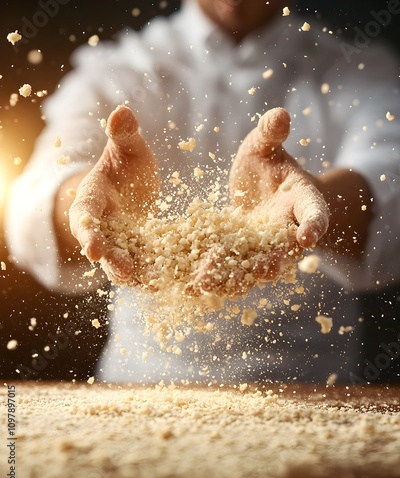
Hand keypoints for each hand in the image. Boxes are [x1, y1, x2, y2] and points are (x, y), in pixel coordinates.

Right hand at [69, 105, 159, 283]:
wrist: (133, 188)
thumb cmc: (125, 166)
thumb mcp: (127, 150)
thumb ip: (124, 136)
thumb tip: (121, 111)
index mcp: (91, 202)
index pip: (85, 219)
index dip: (88, 233)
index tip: (93, 247)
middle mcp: (103, 229)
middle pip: (103, 249)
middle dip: (111, 260)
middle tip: (125, 271)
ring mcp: (122, 244)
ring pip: (124, 264)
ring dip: (137, 274)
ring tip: (154, 282)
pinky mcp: (141, 254)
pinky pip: (147, 265)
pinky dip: (157, 272)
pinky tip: (175, 278)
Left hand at [188, 108, 329, 296]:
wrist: (259, 190)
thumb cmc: (267, 165)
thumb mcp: (265, 147)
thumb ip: (271, 135)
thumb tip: (279, 113)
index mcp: (301, 203)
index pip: (314, 213)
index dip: (315, 224)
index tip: (310, 236)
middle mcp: (286, 231)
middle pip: (284, 251)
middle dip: (272, 262)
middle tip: (260, 270)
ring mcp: (262, 249)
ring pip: (254, 268)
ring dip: (236, 278)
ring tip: (212, 285)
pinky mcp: (239, 257)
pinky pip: (230, 270)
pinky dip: (214, 278)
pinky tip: (190, 285)